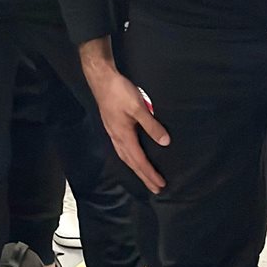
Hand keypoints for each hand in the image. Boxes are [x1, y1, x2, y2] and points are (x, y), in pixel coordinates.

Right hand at [84, 63, 169, 192]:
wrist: (101, 78)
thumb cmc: (119, 91)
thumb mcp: (138, 107)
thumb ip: (152, 125)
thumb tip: (165, 143)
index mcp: (122, 134)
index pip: (139, 160)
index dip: (150, 173)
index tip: (161, 184)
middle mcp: (116, 136)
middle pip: (130, 162)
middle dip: (143, 175)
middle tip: (155, 188)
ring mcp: (112, 131)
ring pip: (124, 156)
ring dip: (135, 168)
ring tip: (145, 176)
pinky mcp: (112, 125)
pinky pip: (121, 148)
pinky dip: (129, 157)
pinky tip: (132, 154)